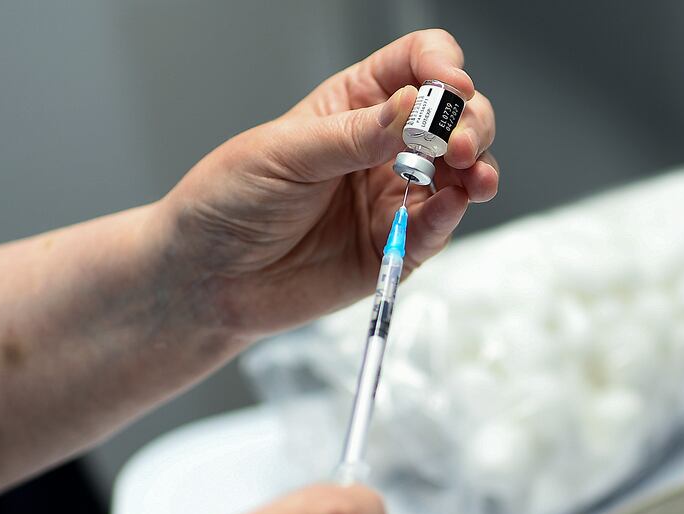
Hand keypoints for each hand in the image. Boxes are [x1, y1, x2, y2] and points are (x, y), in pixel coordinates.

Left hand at [147, 29, 498, 338]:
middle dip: (469, 123)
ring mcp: (394, 196)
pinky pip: (437, 228)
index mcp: (354, 105)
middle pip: (454, 117)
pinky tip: (452, 205)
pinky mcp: (396, 247)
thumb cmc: (230, 201)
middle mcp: (383, 146)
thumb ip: (354, 135)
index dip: (440, 67)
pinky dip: (451, 216)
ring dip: (477, 169)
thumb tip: (413, 107)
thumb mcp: (286, 153)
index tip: (448, 86)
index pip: (415, 65)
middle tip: (457, 145)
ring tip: (473, 178)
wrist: (206, 278)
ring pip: (461, 173)